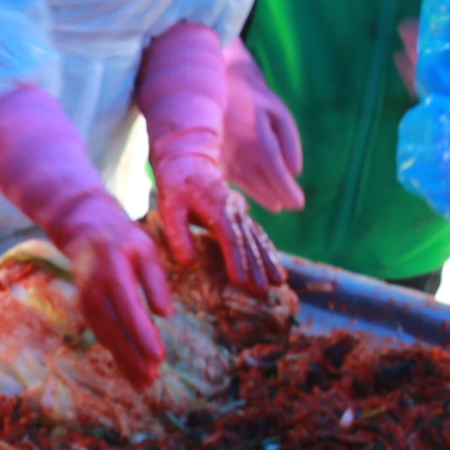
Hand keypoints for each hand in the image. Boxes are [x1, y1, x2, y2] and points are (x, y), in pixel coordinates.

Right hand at [46, 192, 177, 389]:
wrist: (84, 228)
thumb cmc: (123, 237)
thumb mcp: (144, 248)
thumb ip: (155, 280)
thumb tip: (166, 314)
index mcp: (113, 271)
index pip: (130, 309)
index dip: (144, 335)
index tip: (159, 357)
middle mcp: (95, 290)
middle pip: (115, 330)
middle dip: (133, 357)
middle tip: (151, 381)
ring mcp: (87, 301)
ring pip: (106, 337)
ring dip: (124, 361)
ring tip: (143, 383)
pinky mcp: (86, 308)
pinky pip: (101, 334)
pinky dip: (115, 353)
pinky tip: (129, 369)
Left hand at [149, 156, 280, 293]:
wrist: (188, 160)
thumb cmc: (175, 185)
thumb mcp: (170, 208)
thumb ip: (178, 235)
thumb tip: (189, 263)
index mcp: (216, 206)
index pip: (230, 237)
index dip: (236, 260)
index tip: (240, 281)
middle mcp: (233, 208)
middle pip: (248, 240)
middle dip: (258, 266)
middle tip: (264, 290)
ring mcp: (239, 210)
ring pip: (258, 237)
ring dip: (269, 259)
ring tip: (279, 282)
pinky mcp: (240, 213)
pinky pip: (257, 233)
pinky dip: (267, 249)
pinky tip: (275, 266)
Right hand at [222, 44, 305, 212]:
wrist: (217, 86)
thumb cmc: (255, 100)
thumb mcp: (279, 114)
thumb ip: (290, 142)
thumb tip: (296, 172)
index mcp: (258, 138)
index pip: (275, 172)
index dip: (287, 190)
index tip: (298, 205)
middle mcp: (238, 151)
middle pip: (261, 184)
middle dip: (277, 197)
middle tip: (290, 204)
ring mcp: (222, 157)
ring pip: (244, 186)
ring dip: (262, 198)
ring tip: (276, 204)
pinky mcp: (211, 159)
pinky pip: (229, 181)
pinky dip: (244, 190)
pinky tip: (255, 194)